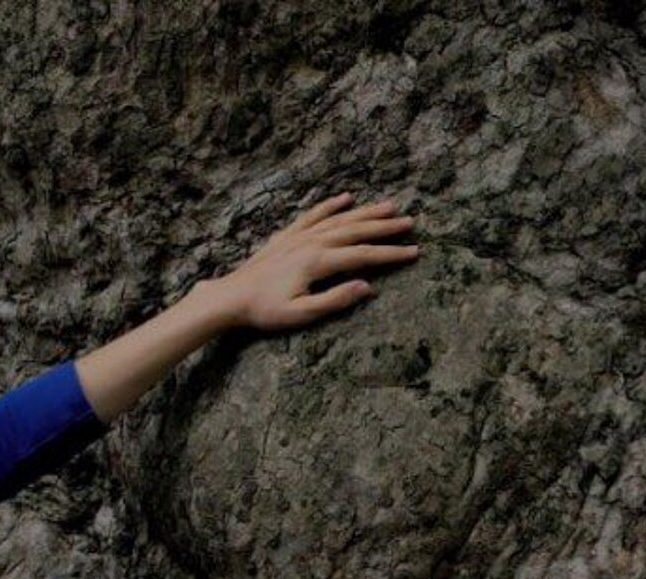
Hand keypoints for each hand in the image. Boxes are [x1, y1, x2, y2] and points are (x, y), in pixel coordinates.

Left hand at [206, 191, 419, 329]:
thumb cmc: (265, 310)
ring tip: (388, 206)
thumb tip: (367, 287)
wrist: (231, 297)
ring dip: (365, 212)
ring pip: (339, 219)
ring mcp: (299, 236)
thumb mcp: (302, 313)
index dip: (391, 254)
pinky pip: (313, 215)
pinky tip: (345, 198)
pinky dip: (330, 205)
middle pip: (355, 231)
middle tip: (410, 222)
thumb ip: (336, 299)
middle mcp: (311, 243)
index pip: (364, 255)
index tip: (414, 251)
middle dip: (385, 227)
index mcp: (318, 262)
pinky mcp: (287, 236)